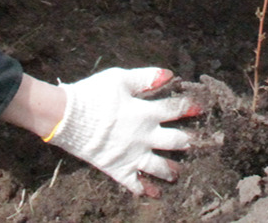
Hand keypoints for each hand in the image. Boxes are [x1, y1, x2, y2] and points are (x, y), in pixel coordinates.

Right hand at [46, 67, 196, 195]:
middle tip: (194, 143)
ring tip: (177, 173)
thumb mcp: (120, 78)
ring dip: (171, 170)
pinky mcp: (117, 169)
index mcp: (146, 112)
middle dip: (188, 142)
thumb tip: (170, 74)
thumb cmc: (93, 94)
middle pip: (175, 141)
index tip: (200, 108)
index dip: (189, 107)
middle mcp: (144, 136)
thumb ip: (145, 77)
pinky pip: (134, 184)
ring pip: (159, 167)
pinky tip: (152, 193)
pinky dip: (144, 189)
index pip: (175, 109)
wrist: (66, 117)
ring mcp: (132, 155)